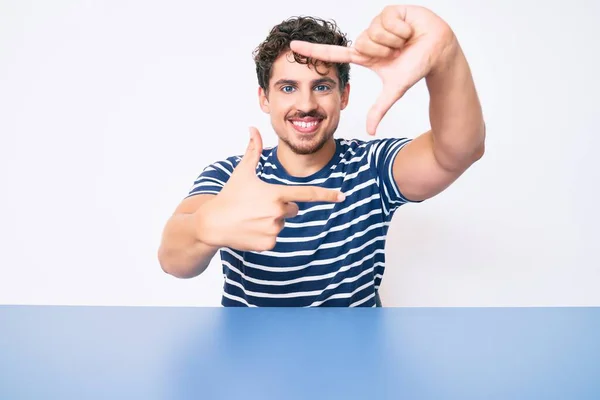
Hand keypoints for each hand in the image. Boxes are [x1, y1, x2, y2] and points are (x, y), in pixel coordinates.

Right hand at [197, 127, 344, 251]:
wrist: (212, 223)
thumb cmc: (229, 196)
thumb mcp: (242, 172)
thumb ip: (253, 150)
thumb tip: (252, 129)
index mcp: (276, 194)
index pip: (307, 194)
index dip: (327, 195)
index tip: (342, 196)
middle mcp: (278, 212)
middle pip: (293, 209)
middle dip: (281, 206)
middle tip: (258, 204)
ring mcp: (274, 230)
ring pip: (283, 223)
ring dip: (272, 220)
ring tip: (251, 217)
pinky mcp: (269, 244)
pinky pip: (275, 237)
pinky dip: (265, 234)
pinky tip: (250, 229)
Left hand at [290, 5, 457, 134]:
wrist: (440, 53)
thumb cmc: (417, 68)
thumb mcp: (394, 90)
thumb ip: (379, 110)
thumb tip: (370, 132)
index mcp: (364, 55)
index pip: (334, 53)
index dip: (314, 51)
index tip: (293, 47)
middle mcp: (368, 38)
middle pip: (360, 43)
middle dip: (382, 51)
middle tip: (398, 52)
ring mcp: (378, 24)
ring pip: (373, 32)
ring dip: (394, 40)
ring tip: (406, 41)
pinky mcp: (391, 11)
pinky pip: (388, 20)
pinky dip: (402, 29)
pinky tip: (410, 30)